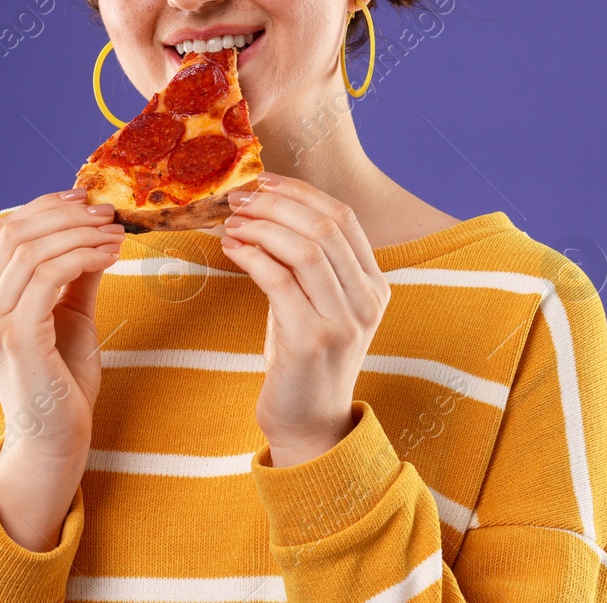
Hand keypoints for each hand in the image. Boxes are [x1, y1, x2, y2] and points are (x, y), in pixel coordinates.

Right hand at [0, 188, 123, 547]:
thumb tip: (94, 233)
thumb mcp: (70, 315)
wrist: (57, 440)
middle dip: (66, 215)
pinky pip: (47, 277)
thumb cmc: (62, 382)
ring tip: (115, 235)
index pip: (5, 232)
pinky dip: (81, 257)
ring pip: (30, 250)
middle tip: (108, 215)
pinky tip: (109, 257)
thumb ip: (74, 276)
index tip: (86, 199)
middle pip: (15, 233)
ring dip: (79, 234)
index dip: (45, 207)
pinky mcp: (18, 337)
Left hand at [220, 173, 390, 466]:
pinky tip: (232, 250)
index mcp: (374, 284)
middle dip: (277, 203)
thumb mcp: (319, 305)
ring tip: (231, 223)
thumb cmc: (305, 361)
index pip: (344, 216)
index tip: (262, 181)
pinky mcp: (312, 340)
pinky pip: (280, 280)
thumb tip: (266, 210)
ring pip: (306, 248)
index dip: (300, 191)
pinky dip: (252, 257)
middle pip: (325, 225)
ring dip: (262, 227)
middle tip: (238, 198)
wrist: (310, 425)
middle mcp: (367, 299)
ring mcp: (343, 321)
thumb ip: (308, 265)